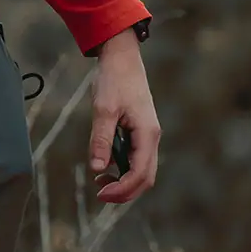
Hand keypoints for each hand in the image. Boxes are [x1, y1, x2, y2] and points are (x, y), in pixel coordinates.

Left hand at [88, 29, 159, 204]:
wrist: (121, 57)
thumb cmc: (114, 79)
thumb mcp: (103, 109)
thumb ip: (101, 139)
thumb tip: (97, 169)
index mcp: (147, 133)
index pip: (140, 174)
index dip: (122, 189)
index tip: (101, 193)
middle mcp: (152, 137)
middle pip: (146, 177)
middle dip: (125, 191)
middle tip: (100, 194)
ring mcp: (148, 134)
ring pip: (142, 169)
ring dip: (124, 181)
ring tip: (100, 181)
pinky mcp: (141, 130)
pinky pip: (137, 158)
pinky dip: (124, 168)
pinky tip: (106, 166)